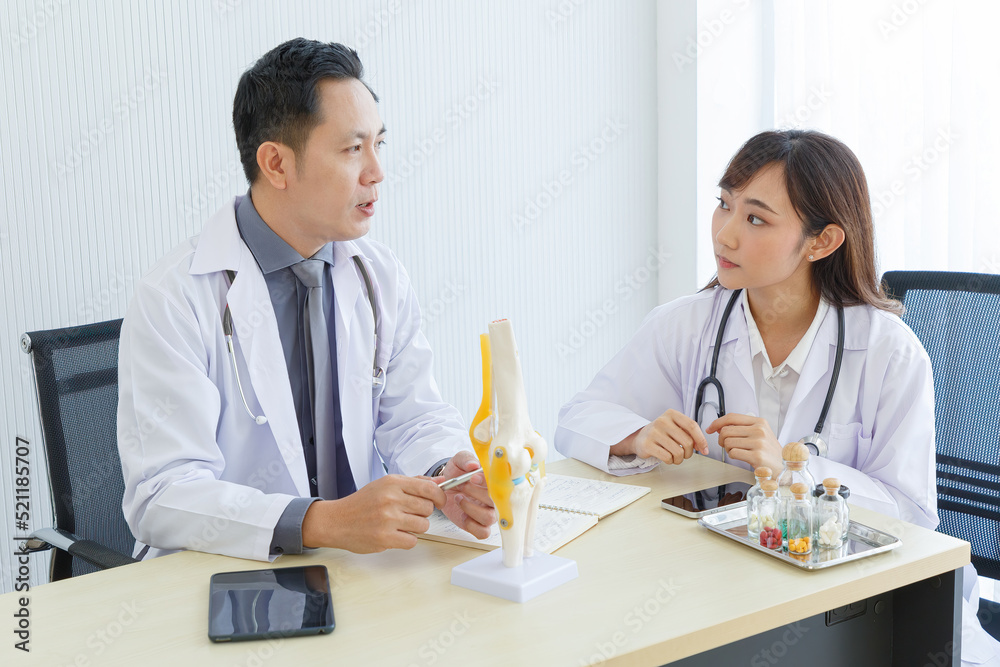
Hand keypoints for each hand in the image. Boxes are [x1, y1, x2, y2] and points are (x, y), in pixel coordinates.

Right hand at [302, 475, 445, 552]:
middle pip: (428, 508)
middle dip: (422, 513)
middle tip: (409, 514)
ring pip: (423, 526)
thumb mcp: (386, 485)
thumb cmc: (362, 503)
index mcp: (392, 483)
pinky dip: (406, 540)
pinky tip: (395, 534)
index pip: (428, 488)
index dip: (439, 496)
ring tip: (400, 524)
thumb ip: (414, 482)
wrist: (337, 521)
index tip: (439, 501)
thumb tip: (441, 481)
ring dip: (415, 528)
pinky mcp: (385, 537)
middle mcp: (391, 499)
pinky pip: (412, 541)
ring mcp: (388, 519)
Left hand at [432, 451, 496, 539]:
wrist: (445, 485)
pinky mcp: (479, 525)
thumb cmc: (457, 472)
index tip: (472, 477)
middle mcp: (495, 498)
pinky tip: (462, 515)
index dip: (488, 482)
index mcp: (494, 482)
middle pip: (497, 502)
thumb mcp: (458, 461)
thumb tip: (473, 465)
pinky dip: (471, 525)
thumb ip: (465, 459)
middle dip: (475, 493)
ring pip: (489, 518)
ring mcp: (488, 512)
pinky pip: (483, 532)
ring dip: (470, 508)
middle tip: (461, 485)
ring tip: (458, 498)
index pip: (501, 484)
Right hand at [613, 409, 708, 464]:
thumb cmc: (662, 433)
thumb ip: (690, 434)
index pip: (692, 426)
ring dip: (679, 459)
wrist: (640, 437)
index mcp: (672, 414)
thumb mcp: (676, 427)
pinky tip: (667, 458)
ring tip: (675, 457)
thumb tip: (702, 447)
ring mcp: (654, 432)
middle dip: (689, 453)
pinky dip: (670, 461)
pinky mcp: (647, 444)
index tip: (705, 449)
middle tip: (685, 454)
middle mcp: (662, 421)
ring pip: (678, 452)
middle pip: (687, 441)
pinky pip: (667, 457)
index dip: (701, 439)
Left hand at [706, 413, 781, 471]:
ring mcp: (759, 443)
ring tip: (738, 452)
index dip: (717, 422)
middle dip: (722, 439)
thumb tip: (719, 426)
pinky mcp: (757, 456)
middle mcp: (760, 430)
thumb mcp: (759, 434)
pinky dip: (733, 456)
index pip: (731, 417)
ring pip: (728, 442)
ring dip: (729, 449)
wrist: (783, 467)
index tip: (710, 428)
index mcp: (760, 422)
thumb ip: (741, 428)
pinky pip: (733, 453)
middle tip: (727, 445)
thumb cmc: (769, 451)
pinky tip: (742, 457)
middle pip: (726, 430)